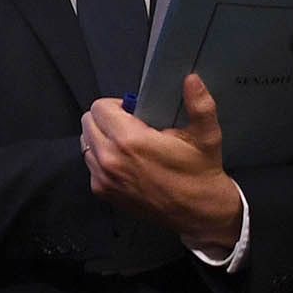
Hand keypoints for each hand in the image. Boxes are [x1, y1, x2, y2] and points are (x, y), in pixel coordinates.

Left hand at [83, 77, 242, 255]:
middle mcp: (109, 159)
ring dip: (102, 139)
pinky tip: (126, 162)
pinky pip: (90, 165)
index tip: (133, 112)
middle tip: (130, 126)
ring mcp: (102, 178)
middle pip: (88, 123)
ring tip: (128, 144)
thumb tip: (191, 78)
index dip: (116, 106)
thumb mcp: (206, 135)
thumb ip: (199, 104)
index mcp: (129, 141)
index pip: (99, 108)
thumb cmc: (201, 171)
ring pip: (86, 144)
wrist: (200, 214)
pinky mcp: (102, 192)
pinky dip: (102, 159)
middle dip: (106, 119)